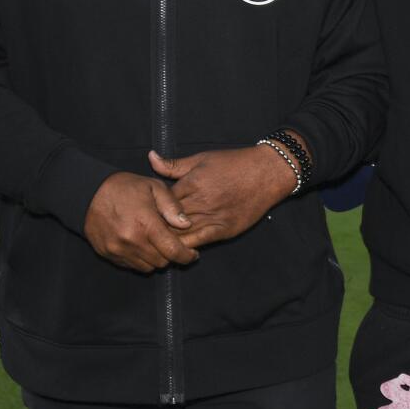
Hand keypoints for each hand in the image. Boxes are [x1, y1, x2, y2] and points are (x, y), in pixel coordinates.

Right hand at [84, 172, 196, 272]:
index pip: (173, 251)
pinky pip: (131, 265)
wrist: (89, 192)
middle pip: (161, 262)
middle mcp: (131, 241)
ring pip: (147, 267)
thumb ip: (172, 206)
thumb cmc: (125, 187)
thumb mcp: (154, 187)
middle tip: (172, 243)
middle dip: (170, 255)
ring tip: (155, 243)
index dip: (187, 256)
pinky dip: (139, 259)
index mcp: (146, 224)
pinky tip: (140, 244)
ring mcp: (117, 250)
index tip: (193, 254)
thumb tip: (186, 224)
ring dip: (155, 258)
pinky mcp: (107, 254)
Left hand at [149, 145, 295, 249]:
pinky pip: (199, 241)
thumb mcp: (201, 158)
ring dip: (167, 240)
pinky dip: (186, 247)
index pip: (160, 202)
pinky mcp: (224, 229)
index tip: (142, 213)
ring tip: (155, 244)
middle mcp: (199, 202)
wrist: (267, 172)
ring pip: (181, 234)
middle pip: (167, 220)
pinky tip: (177, 251)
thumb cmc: (234, 163)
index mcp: (191, 184)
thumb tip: (150, 157)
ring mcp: (212, 217)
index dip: (149, 209)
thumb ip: (174, 164)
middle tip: (142, 233)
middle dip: (154, 227)